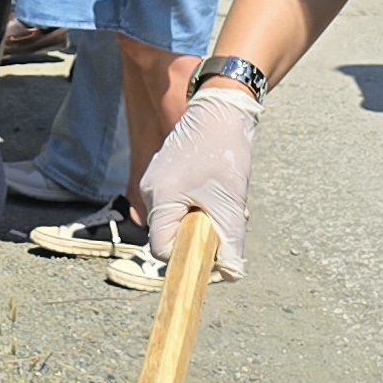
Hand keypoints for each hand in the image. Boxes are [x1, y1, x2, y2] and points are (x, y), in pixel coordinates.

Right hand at [140, 84, 255, 264]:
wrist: (222, 107)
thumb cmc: (224, 152)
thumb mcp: (230, 203)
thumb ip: (230, 243)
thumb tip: (231, 275)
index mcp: (160, 199)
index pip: (163, 250)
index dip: (188, 255)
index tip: (213, 247)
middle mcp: (151, 191)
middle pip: (170, 234)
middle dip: (198, 235)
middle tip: (223, 216)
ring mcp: (156, 181)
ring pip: (177, 218)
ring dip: (202, 218)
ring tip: (222, 198)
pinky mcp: (166, 174)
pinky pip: (179, 202)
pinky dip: (199, 203)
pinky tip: (216, 187)